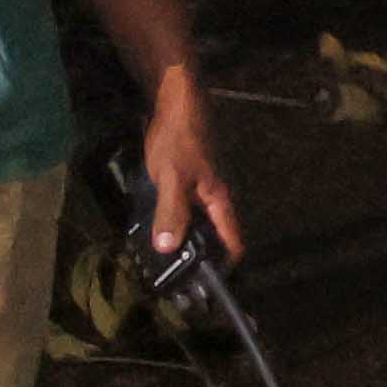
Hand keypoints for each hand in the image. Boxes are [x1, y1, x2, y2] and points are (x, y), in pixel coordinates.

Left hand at [126, 63, 239, 262]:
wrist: (174, 102)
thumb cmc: (178, 139)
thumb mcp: (171, 178)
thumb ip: (171, 212)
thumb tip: (168, 248)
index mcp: (217, 200)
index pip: (232, 240)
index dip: (226, 264)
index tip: (210, 285)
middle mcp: (212, 197)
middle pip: (213, 235)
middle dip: (199, 256)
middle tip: (177, 277)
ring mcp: (199, 187)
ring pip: (196, 222)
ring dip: (182, 239)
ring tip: (161, 257)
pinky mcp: (184, 179)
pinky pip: (182, 209)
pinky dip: (172, 221)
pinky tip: (153, 225)